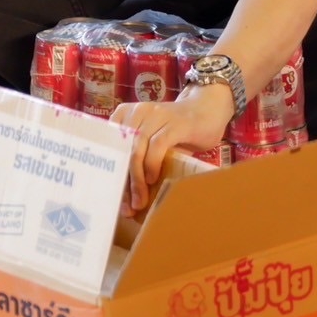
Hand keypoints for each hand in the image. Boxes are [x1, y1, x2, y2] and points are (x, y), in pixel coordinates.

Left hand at [110, 85, 234, 213]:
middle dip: (123, 181)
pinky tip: (153, 178)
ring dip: (137, 179)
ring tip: (140, 199)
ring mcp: (157, 115)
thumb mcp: (152, 140)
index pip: (109, 145)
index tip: (109, 194)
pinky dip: (153, 164)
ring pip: (137, 150)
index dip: (108, 171)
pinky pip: (158, 145)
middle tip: (127, 206)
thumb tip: (126, 198)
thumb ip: (138, 158)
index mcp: (127, 114)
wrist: (207, 110)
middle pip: (122, 150)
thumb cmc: (177, 131)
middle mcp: (139, 112)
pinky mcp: (176, 123)